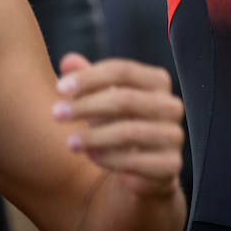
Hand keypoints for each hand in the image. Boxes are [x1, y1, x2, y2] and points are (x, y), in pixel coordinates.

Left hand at [53, 53, 184, 198]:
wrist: (142, 169)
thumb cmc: (119, 123)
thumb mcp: (101, 99)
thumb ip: (87, 78)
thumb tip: (68, 61)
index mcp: (158, 81)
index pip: (123, 70)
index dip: (89, 77)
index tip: (59, 88)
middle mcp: (171, 105)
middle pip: (125, 99)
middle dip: (86, 105)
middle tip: (56, 114)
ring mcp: (174, 135)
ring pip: (129, 131)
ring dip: (93, 136)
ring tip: (70, 142)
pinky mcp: (171, 164)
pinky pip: (135, 162)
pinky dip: (108, 159)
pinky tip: (91, 157)